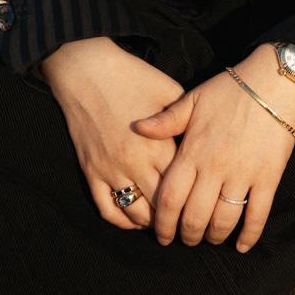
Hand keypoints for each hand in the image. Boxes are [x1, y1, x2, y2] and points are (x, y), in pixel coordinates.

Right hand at [40, 36, 186, 232]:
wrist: (87, 71)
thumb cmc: (131, 77)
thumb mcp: (168, 90)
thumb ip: (185, 119)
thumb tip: (205, 137)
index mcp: (158, 144)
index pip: (183, 185)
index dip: (197, 198)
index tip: (207, 204)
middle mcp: (135, 163)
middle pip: (162, 206)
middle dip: (178, 218)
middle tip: (190, 222)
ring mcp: (111, 171)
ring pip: (135, 214)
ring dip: (152, 223)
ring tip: (166, 224)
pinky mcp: (91, 173)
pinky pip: (107, 209)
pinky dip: (123, 221)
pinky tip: (136, 220)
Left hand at [131, 44, 294, 252]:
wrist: (273, 82)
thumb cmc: (230, 89)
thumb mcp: (193, 99)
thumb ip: (166, 120)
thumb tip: (137, 128)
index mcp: (193, 151)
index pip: (170, 197)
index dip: (163, 222)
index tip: (161, 234)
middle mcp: (215, 168)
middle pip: (195, 216)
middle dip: (188, 235)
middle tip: (186, 240)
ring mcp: (243, 174)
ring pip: (224, 220)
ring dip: (214, 236)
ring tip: (210, 238)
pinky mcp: (268, 177)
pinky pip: (258, 214)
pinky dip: (249, 235)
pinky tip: (242, 245)